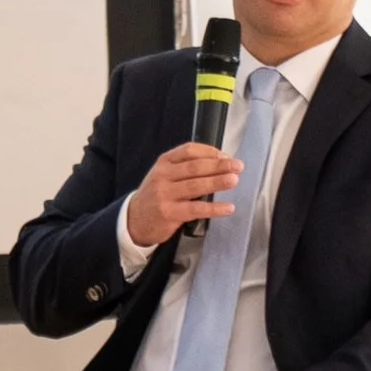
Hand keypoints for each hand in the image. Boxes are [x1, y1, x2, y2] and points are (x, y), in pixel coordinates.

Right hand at [125, 142, 243, 249]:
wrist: (133, 220)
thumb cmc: (156, 196)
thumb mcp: (164, 175)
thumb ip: (185, 168)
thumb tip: (219, 163)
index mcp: (164, 162)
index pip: (189, 151)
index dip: (210, 152)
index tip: (225, 155)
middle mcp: (163, 176)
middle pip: (195, 167)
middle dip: (219, 165)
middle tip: (237, 166)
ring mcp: (165, 195)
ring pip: (195, 186)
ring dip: (217, 182)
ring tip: (234, 180)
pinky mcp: (169, 213)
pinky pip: (195, 209)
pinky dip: (214, 208)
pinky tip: (227, 207)